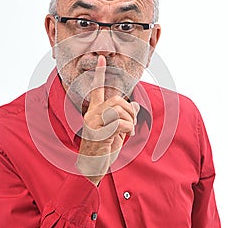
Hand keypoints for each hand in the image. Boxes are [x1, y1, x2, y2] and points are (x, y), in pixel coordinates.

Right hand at [76, 55, 139, 184]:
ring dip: (130, 122)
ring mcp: (93, 124)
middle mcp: (91, 115)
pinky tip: (126, 137)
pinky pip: (120, 124)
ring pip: (119, 110)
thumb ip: (123, 118)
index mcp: (94, 113)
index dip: (99, 73)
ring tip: (129, 132)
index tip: (101, 58)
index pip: (97, 89)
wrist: (91, 169)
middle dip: (130, 110)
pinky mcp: (98, 133)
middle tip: (132, 124)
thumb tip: (136, 105)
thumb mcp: (116, 132)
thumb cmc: (102, 151)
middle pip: (117, 100)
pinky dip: (128, 130)